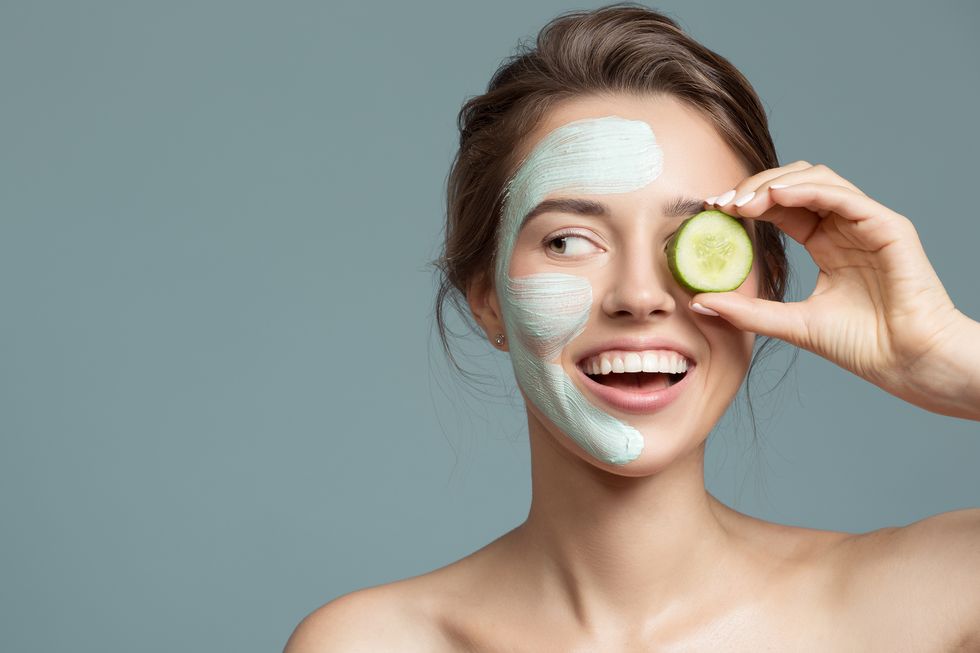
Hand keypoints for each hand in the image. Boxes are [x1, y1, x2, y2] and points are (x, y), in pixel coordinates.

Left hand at [691, 160, 977, 418]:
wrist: (908, 363)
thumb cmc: (862, 345)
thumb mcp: (791, 324)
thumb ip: (747, 311)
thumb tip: (699, 302)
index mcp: (826, 243)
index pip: (781, 207)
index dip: (746, 203)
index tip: (711, 211)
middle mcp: (845, 227)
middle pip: (795, 183)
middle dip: (755, 186)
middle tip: (721, 203)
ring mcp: (867, 223)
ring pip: (818, 179)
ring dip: (775, 183)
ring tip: (742, 202)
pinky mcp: (888, 227)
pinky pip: (844, 196)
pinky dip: (807, 190)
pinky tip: (776, 198)